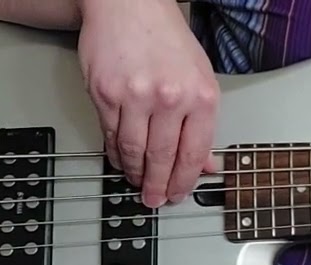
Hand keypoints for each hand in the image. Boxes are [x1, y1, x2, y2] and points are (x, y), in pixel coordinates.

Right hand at [77, 0, 219, 207]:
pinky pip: (111, 133)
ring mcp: (135, 96)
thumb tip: (205, 163)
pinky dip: (115, 152)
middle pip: (163, 158)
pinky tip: (120, 160)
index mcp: (200, 97)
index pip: (193, 154)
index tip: (179, 194)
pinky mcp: (105, 93)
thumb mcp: (200, 78)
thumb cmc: (167, 39)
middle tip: (154, 199)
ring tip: (137, 183)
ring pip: (134, 150)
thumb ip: (202, 124)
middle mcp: (169, 98)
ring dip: (135, 173)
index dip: (185, 181)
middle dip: (158, 185)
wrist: (129, 4)